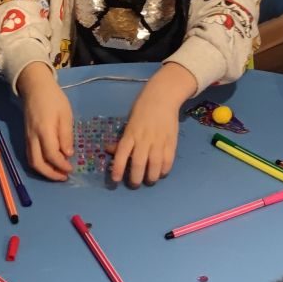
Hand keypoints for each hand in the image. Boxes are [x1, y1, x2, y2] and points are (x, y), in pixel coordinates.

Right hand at [17, 64, 75, 180]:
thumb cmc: (53, 99)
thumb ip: (66, 135)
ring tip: (58, 174)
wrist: (35, 87)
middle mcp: (33, 137)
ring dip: (44, 171)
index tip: (71, 169)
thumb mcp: (65, 114)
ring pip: (32, 161)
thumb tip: (68, 154)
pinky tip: (50, 164)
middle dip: (51, 174)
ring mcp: (27, 138)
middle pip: (37, 163)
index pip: (51, 155)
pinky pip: (30, 155)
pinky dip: (40, 164)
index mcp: (44, 130)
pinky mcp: (26, 137)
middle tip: (64, 177)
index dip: (61, 165)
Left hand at [113, 65, 193, 186]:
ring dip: (151, 177)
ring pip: (154, 165)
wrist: (163, 97)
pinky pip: (168, 160)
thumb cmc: (143, 109)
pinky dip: (164, 169)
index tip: (115, 179)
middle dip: (135, 178)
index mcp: (131, 133)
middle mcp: (144, 139)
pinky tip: (161, 173)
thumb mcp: (129, 122)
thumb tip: (111, 151)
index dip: (118, 168)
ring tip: (149, 180)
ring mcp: (159, 141)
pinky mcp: (171, 141)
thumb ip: (122, 138)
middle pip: (138, 163)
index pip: (122, 154)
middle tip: (134, 184)